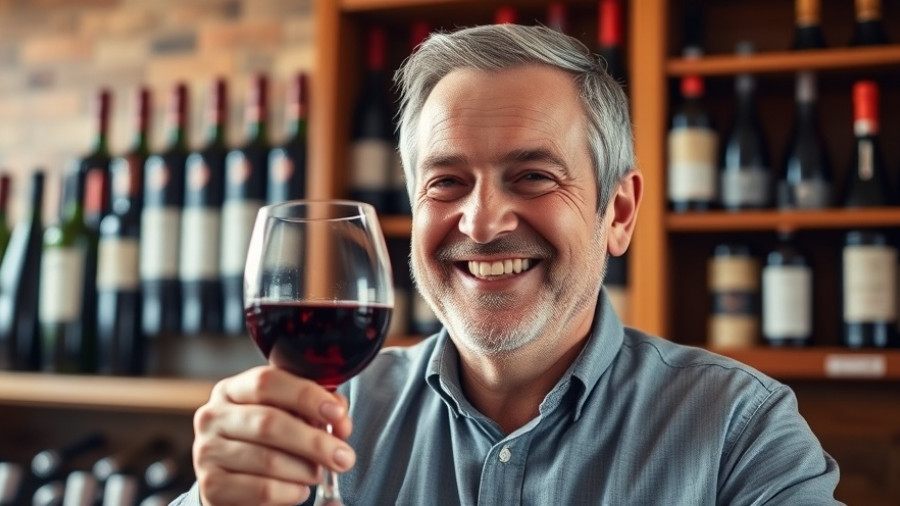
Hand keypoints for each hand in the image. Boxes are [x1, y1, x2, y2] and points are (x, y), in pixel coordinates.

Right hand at [192, 365, 355, 505]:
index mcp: (233, 389)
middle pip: (269, 422)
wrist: (232, 479)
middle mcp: (213, 416)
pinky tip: (299, 490)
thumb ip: (315, 410)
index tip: (337, 413)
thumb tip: (340, 421)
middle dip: (314, 441)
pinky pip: (261, 489)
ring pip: (268, 459)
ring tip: (318, 474)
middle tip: (344, 457)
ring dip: (304, 470)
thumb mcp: (288, 415)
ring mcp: (207, 451)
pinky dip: (290, 492)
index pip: (267, 382)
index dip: (306, 396)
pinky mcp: (211, 485)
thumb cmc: (267, 441)